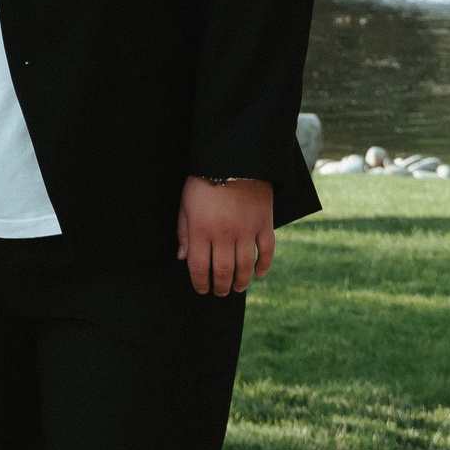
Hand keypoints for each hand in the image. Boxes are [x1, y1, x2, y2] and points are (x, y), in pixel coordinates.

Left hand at [176, 175, 274, 295]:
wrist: (233, 158)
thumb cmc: (204, 180)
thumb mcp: (185, 203)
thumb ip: (184, 231)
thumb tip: (183, 257)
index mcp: (201, 229)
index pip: (199, 267)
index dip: (199, 282)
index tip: (201, 289)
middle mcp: (224, 234)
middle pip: (223, 271)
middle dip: (220, 287)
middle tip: (220, 292)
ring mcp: (246, 230)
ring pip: (244, 266)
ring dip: (241, 282)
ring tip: (237, 288)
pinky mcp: (264, 223)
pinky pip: (266, 251)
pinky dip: (263, 265)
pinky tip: (258, 273)